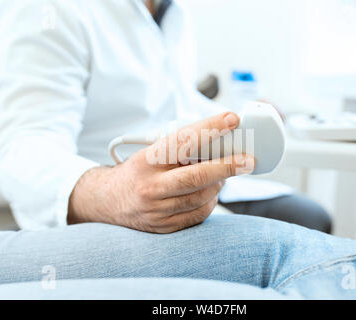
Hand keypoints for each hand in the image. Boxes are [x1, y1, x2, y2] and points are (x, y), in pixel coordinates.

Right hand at [68, 112, 254, 232]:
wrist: (107, 201)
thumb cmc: (136, 172)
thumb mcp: (150, 153)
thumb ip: (179, 149)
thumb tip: (219, 141)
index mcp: (146, 161)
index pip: (183, 141)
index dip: (210, 128)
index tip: (232, 119)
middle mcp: (150, 186)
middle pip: (197, 176)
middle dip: (227, 166)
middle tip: (248, 160)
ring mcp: (156, 210)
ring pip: (202, 197)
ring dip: (219, 184)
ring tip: (224, 173)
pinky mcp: (164, 227)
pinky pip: (198, 214)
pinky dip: (210, 201)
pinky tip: (210, 192)